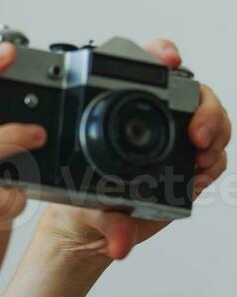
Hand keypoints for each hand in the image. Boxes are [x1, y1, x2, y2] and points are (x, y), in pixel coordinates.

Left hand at [36, 38, 231, 261]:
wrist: (90, 228)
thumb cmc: (80, 201)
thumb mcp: (86, 205)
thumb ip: (105, 220)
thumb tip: (120, 242)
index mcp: (119, 108)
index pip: (145, 65)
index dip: (162, 54)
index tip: (170, 61)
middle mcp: (151, 119)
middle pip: (193, 92)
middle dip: (205, 108)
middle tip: (199, 134)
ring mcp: (173, 139)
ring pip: (211, 120)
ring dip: (215, 134)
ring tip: (201, 158)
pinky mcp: (187, 162)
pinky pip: (214, 154)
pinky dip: (213, 163)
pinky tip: (199, 177)